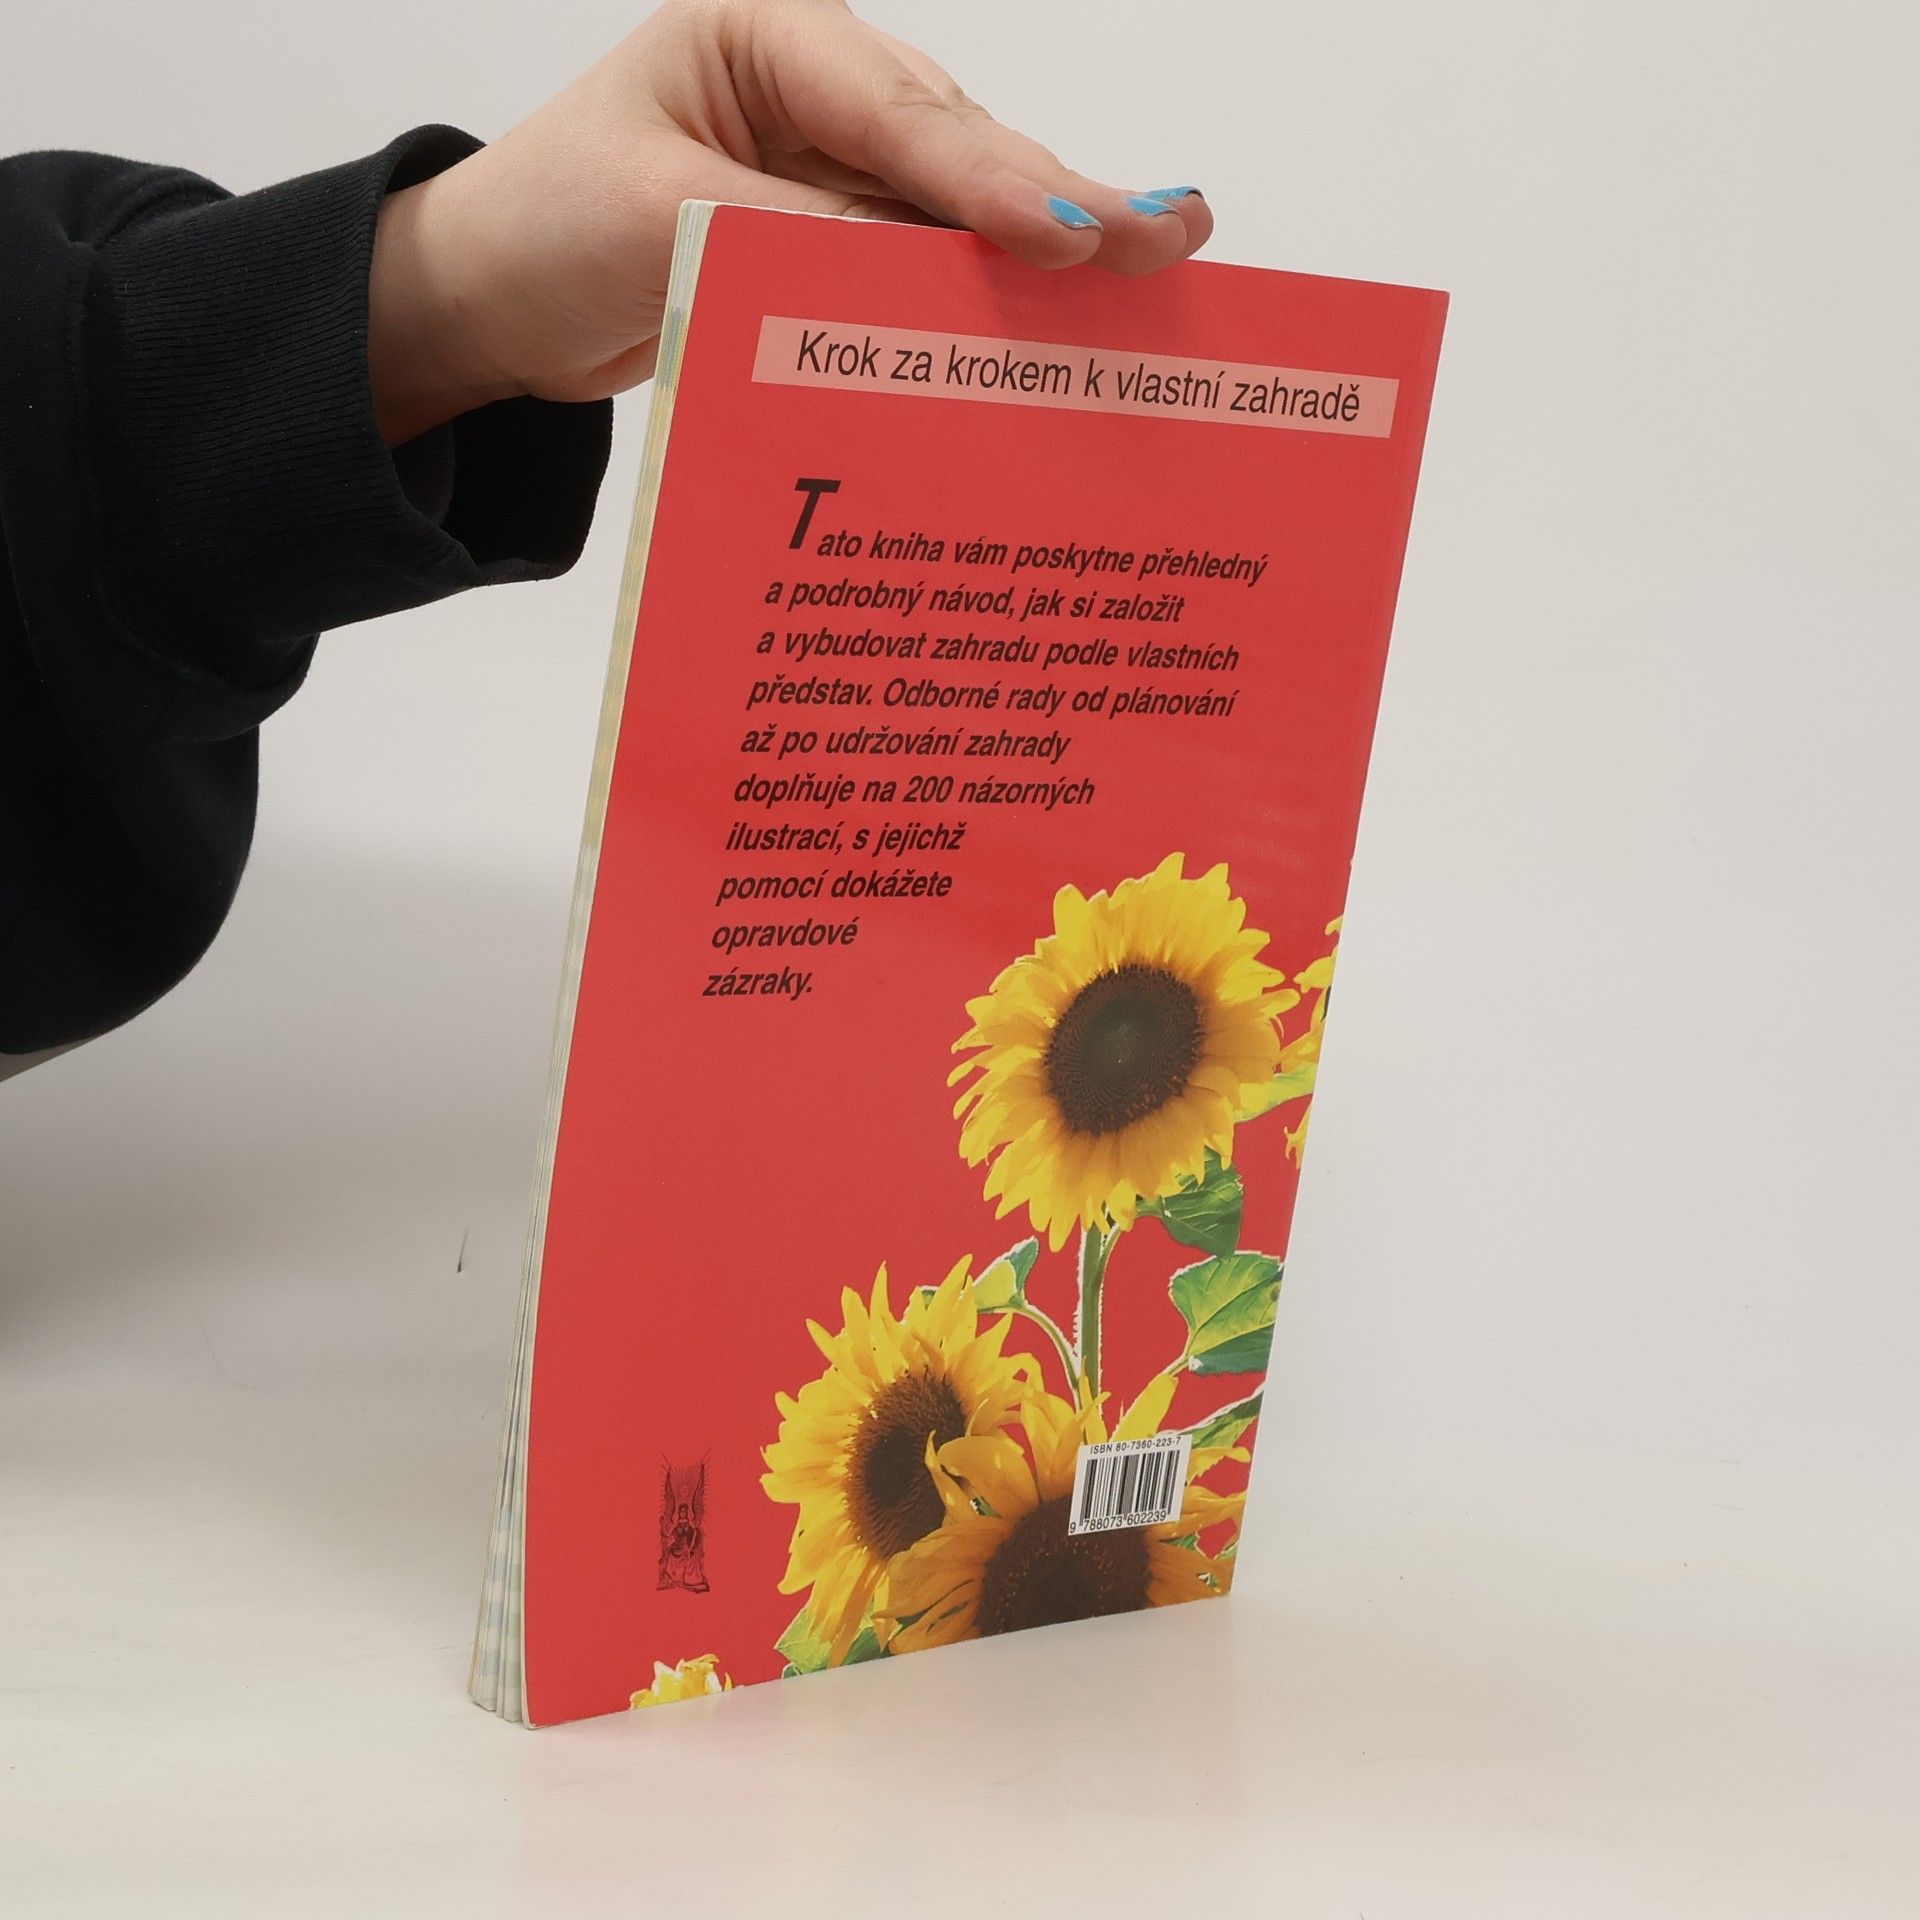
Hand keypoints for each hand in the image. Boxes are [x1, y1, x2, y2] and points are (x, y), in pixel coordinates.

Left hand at [367, 0, 1210, 442]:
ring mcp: (832, 166)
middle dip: (1059, 199)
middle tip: (1169, 237)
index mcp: (763, 36)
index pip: (895, 109)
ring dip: (1046, 251)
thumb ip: (800, 241)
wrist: (490, 302)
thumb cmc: (546, 229)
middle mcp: (815, 91)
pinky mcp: (835, 240)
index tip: (1066, 235)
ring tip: (1158, 263)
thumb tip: (938, 281)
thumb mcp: (662, 222)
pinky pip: (924, 267)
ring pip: (958, 209)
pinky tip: (1068, 316)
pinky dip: (985, 300)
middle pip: (956, 147)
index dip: (987, 178)